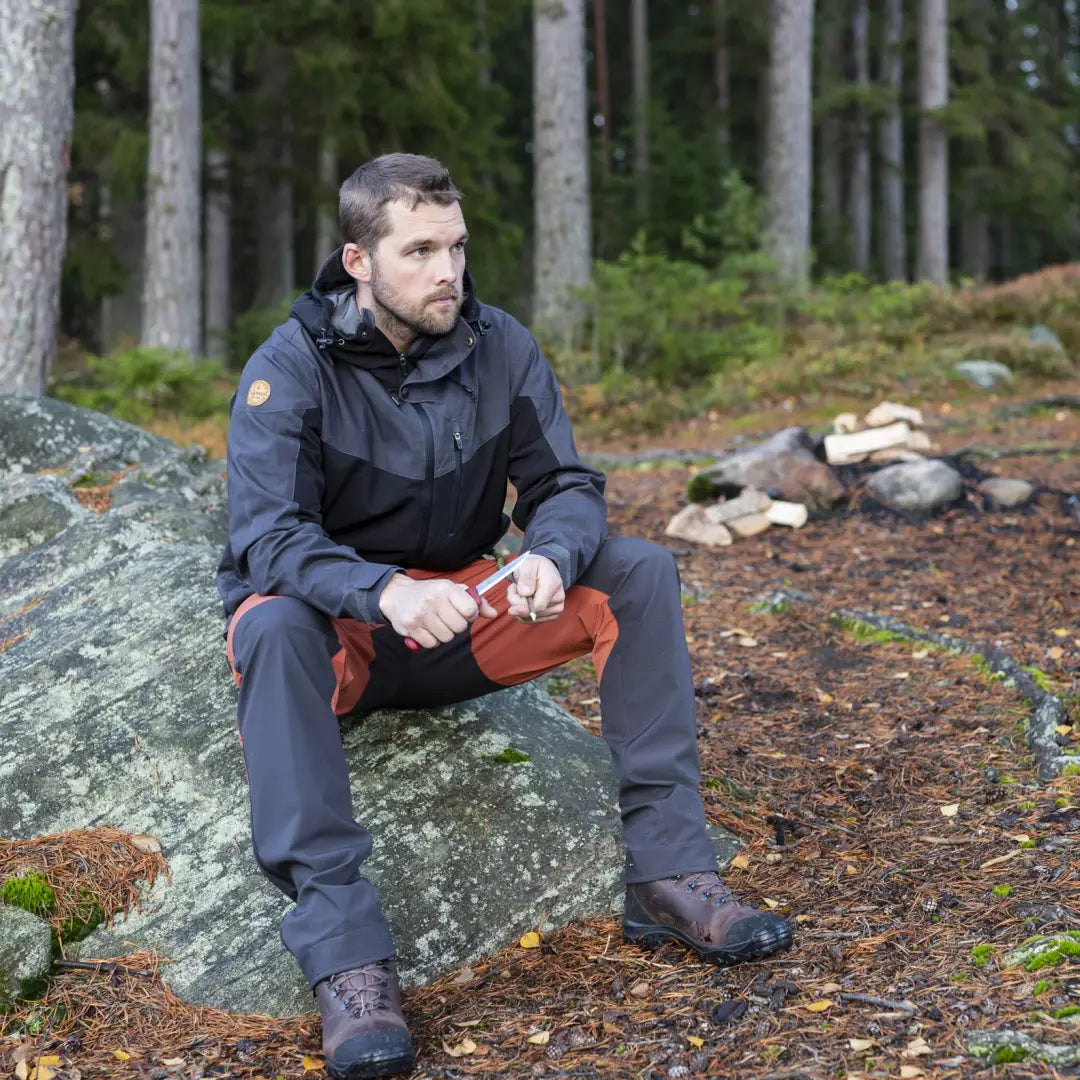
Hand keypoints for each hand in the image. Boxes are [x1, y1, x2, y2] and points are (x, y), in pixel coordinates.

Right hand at [378, 575, 495, 648]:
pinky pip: (432, 644)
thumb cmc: (430, 593)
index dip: (470, 615)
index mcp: (446, 588)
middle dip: (456, 626)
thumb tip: (494, 614)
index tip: (463, 613)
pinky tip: (427, 630)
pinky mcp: (411, 628)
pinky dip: (432, 640)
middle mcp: (433, 600)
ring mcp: (421, 615)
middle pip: (459, 627)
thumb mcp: (452, 590)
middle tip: (447, 618)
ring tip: (436, 623)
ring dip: (444, 634)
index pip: (471, 610)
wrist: (396, 595)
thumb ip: (475, 601)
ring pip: (447, 637)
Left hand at [506, 555, 563, 622]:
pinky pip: (532, 620)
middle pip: (533, 612)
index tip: (511, 607)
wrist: (543, 569)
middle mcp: (558, 598)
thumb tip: (525, 593)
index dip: (523, 608)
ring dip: (519, 607)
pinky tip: (524, 601)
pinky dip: (523, 612)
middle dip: (517, 603)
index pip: (539, 606)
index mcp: (553, 585)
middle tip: (514, 588)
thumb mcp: (527, 565)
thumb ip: (526, 578)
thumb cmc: (534, 566)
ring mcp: (556, 608)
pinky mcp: (552, 614)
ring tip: (520, 592)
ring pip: (531, 617)